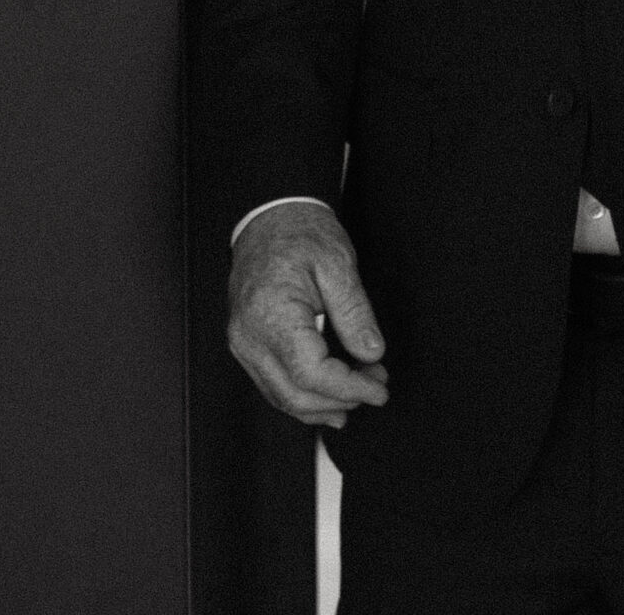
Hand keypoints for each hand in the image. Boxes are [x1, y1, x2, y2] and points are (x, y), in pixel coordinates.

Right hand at [227, 203, 388, 430]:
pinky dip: (304, 396)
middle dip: (341, 399)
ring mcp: (243, 344)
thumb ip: (355, 313)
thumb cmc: (301, 234)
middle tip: (377, 385)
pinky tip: (329, 399)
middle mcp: (249, 337)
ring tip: (361, 392)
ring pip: (282, 397)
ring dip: (324, 404)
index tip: (380, 389)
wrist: (270, 219)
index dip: (348, 388)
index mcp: (270, 314)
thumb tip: (372, 353)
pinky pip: (274, 384)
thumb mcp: (338, 263)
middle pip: (295, 394)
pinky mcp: (247, 346)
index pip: (310, 373)